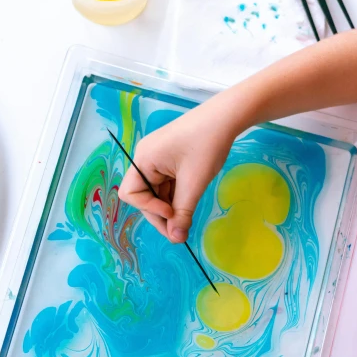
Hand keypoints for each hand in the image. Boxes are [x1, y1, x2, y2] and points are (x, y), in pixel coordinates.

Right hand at [118, 99, 240, 242]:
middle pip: (144, 196)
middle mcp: (146, 159)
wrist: (226, 116)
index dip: (149, 209)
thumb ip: (183, 213)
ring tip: (187, 219)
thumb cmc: (207, 145)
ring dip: (170, 207)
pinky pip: (166, 184)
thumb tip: (176, 239)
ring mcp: (157, 159)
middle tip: (180, 232)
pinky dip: (176, 196)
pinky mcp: (169, 159)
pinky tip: (189, 203)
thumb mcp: (194, 182)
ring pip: (157, 192)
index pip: (131, 195)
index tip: (172, 214)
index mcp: (144, 160)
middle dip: (160, 214)